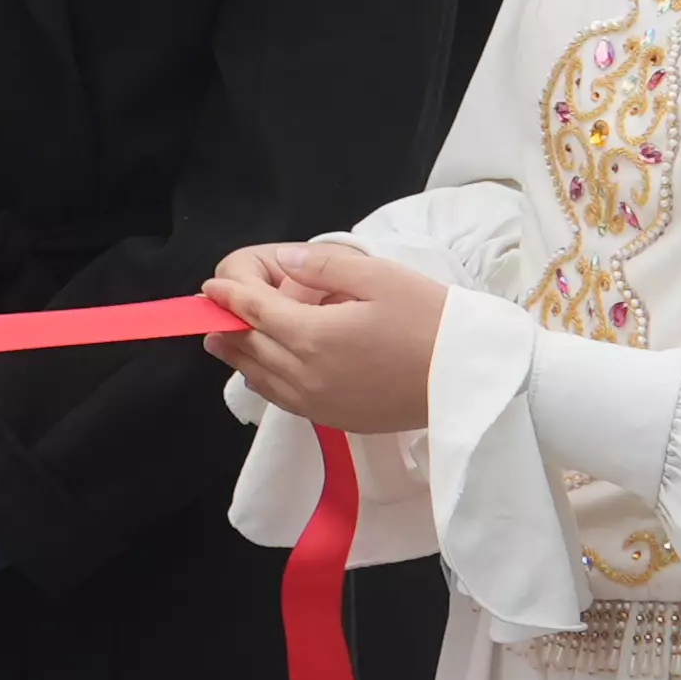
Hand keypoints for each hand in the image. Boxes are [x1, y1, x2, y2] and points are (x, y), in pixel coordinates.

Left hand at [210, 240, 448, 435]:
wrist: (467, 379)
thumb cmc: (430, 320)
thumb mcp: (380, 277)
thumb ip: (324, 268)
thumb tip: (285, 260)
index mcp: (314, 336)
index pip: (255, 312)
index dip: (230, 296)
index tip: (212, 286)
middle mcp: (307, 375)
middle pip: (249, 347)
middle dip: (228, 324)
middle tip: (214, 309)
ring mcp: (319, 402)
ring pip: (260, 378)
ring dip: (238, 355)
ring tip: (222, 339)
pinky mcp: (336, 419)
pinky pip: (283, 400)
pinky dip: (264, 381)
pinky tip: (262, 371)